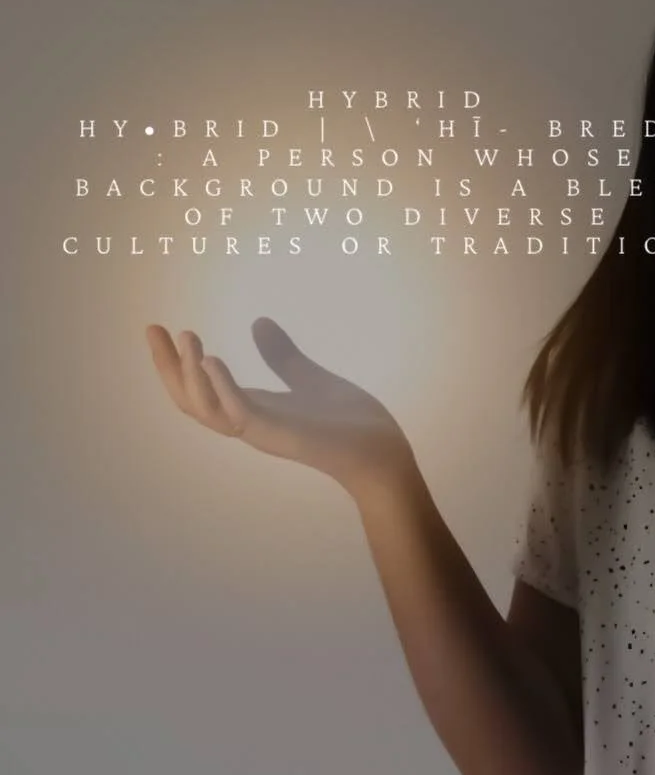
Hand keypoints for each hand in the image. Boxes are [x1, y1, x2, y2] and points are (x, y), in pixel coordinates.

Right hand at [146, 318, 416, 503]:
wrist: (382, 452)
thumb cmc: (349, 422)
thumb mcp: (308, 376)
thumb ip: (282, 355)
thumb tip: (258, 322)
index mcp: (251, 409)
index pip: (198, 388)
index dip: (175, 362)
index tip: (160, 328)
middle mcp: (248, 423)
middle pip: (189, 401)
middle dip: (168, 367)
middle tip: (152, 329)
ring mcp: (262, 431)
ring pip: (206, 410)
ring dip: (191, 375)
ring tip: (186, 337)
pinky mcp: (281, 435)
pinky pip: (240, 414)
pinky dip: (222, 388)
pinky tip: (213, 359)